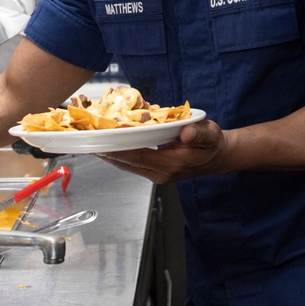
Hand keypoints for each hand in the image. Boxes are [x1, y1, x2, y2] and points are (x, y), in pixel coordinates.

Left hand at [97, 120, 226, 183]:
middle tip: (87, 139)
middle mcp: (159, 172)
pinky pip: (131, 163)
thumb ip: (198, 133)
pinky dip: (119, 154)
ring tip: (91, 140)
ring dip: (109, 153)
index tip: (99, 143)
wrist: (217, 157)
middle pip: (126, 162)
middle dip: (106, 151)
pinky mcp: (153, 170)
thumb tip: (186, 132)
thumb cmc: (211, 143)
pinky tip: (108, 144)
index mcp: (171, 164)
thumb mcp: (210, 134)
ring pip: (126, 164)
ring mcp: (155, 173)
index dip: (117, 150)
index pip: (137, 157)